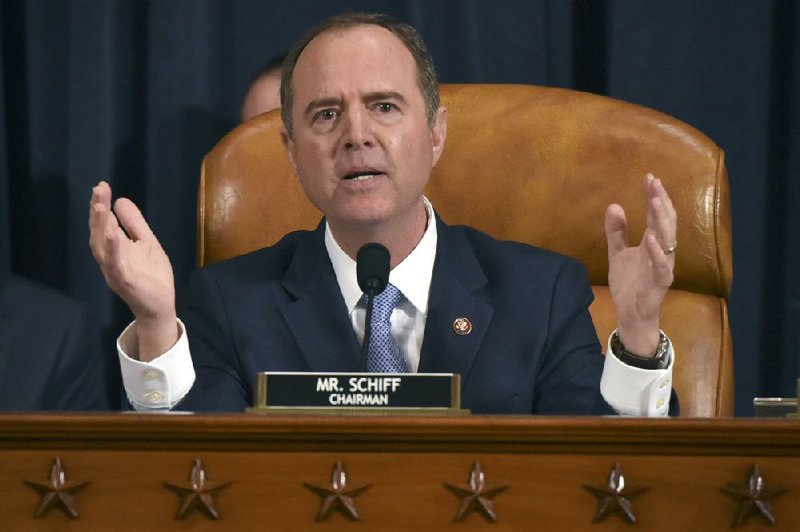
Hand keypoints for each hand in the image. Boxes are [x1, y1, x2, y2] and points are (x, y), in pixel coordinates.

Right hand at [89, 181, 177, 360]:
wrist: (161, 305)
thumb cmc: (152, 275)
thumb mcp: (146, 243)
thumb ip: (134, 224)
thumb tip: (120, 200)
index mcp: (114, 249)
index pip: (103, 224)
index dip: (101, 206)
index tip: (102, 186)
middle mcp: (110, 259)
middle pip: (98, 232)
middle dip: (97, 211)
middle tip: (99, 189)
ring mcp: (115, 271)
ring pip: (101, 248)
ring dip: (100, 227)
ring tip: (100, 207)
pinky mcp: (125, 282)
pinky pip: (115, 266)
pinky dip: (113, 250)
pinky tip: (113, 234)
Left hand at [605, 173, 675, 355]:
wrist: (629, 314)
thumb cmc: (629, 284)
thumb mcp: (616, 254)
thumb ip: (616, 232)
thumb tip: (614, 205)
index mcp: (652, 243)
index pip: (655, 215)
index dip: (654, 196)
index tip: (649, 177)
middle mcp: (661, 252)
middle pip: (665, 222)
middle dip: (660, 202)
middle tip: (654, 183)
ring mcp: (663, 267)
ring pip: (667, 240)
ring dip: (660, 220)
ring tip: (654, 201)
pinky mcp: (660, 283)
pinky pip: (661, 266)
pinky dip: (657, 252)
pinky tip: (649, 238)